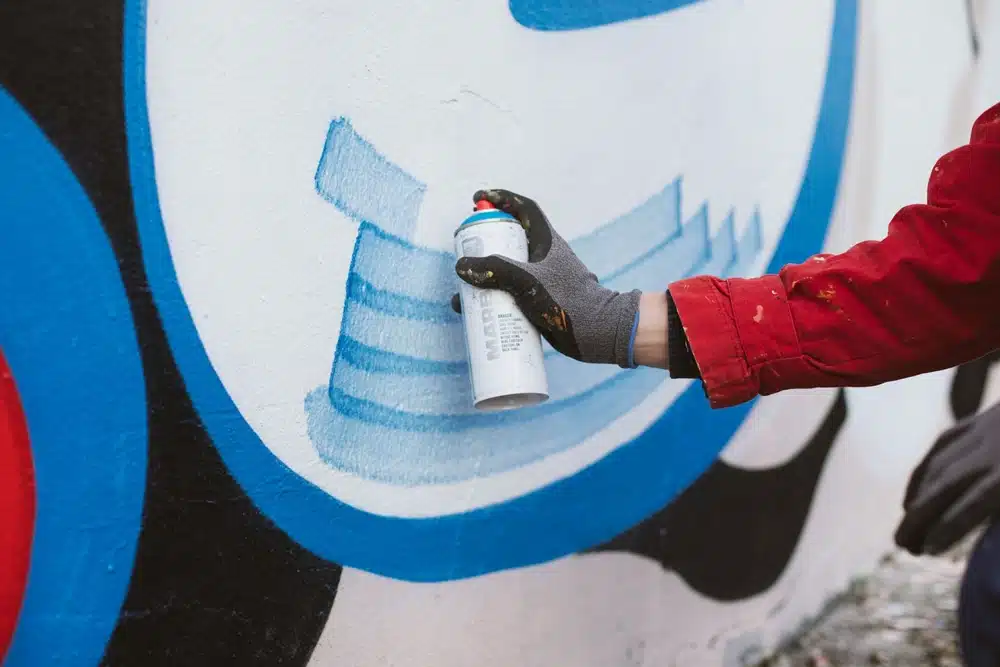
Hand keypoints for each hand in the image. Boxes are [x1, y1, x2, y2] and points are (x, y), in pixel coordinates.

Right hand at [451, 189, 640, 367]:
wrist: (597, 332)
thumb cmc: (569, 300)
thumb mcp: (528, 282)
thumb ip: (495, 270)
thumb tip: (461, 265)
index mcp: (546, 242)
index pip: (524, 209)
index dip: (502, 199)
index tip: (478, 198)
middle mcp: (543, 257)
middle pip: (510, 239)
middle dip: (485, 241)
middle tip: (465, 246)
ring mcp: (541, 280)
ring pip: (507, 270)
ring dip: (484, 275)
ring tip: (462, 288)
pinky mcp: (538, 302)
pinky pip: (509, 293)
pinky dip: (492, 298)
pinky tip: (476, 311)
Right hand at [894, 402, 999, 554]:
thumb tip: (997, 532)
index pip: (970, 506)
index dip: (946, 529)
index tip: (928, 551)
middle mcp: (992, 452)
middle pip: (945, 487)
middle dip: (920, 518)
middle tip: (903, 545)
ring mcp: (985, 432)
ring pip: (939, 466)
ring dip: (918, 497)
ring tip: (906, 526)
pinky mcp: (983, 419)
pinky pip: (943, 446)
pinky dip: (924, 470)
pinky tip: (914, 493)